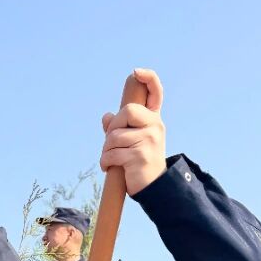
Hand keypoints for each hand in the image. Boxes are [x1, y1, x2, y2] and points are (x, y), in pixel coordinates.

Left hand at [100, 67, 167, 196]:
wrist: (154, 188)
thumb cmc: (140, 163)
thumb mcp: (133, 142)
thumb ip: (120, 128)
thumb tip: (106, 116)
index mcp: (154, 120)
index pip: (155, 93)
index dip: (148, 79)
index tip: (136, 72)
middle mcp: (155, 126)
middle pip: (127, 112)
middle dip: (113, 128)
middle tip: (111, 144)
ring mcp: (150, 140)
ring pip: (115, 136)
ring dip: (106, 150)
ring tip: (111, 160)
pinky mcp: (140, 156)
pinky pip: (112, 153)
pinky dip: (105, 161)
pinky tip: (109, 167)